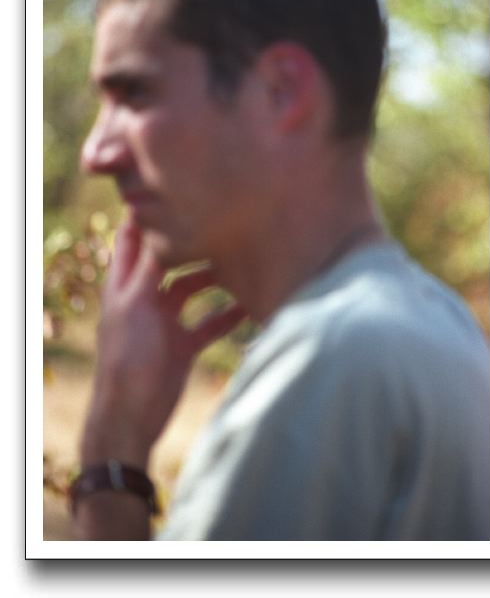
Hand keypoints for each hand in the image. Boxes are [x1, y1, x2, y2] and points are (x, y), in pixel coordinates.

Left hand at [81, 217, 245, 467]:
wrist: (131, 415)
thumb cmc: (128, 358)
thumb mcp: (137, 304)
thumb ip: (151, 267)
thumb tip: (163, 226)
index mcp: (125, 284)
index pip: (133, 240)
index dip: (147, 217)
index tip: (174, 190)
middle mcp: (145, 298)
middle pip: (170, 262)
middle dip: (192, 245)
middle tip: (222, 224)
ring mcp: (165, 321)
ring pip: (193, 289)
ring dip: (214, 279)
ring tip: (241, 263)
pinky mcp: (182, 344)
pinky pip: (208, 323)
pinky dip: (226, 315)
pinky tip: (248, 306)